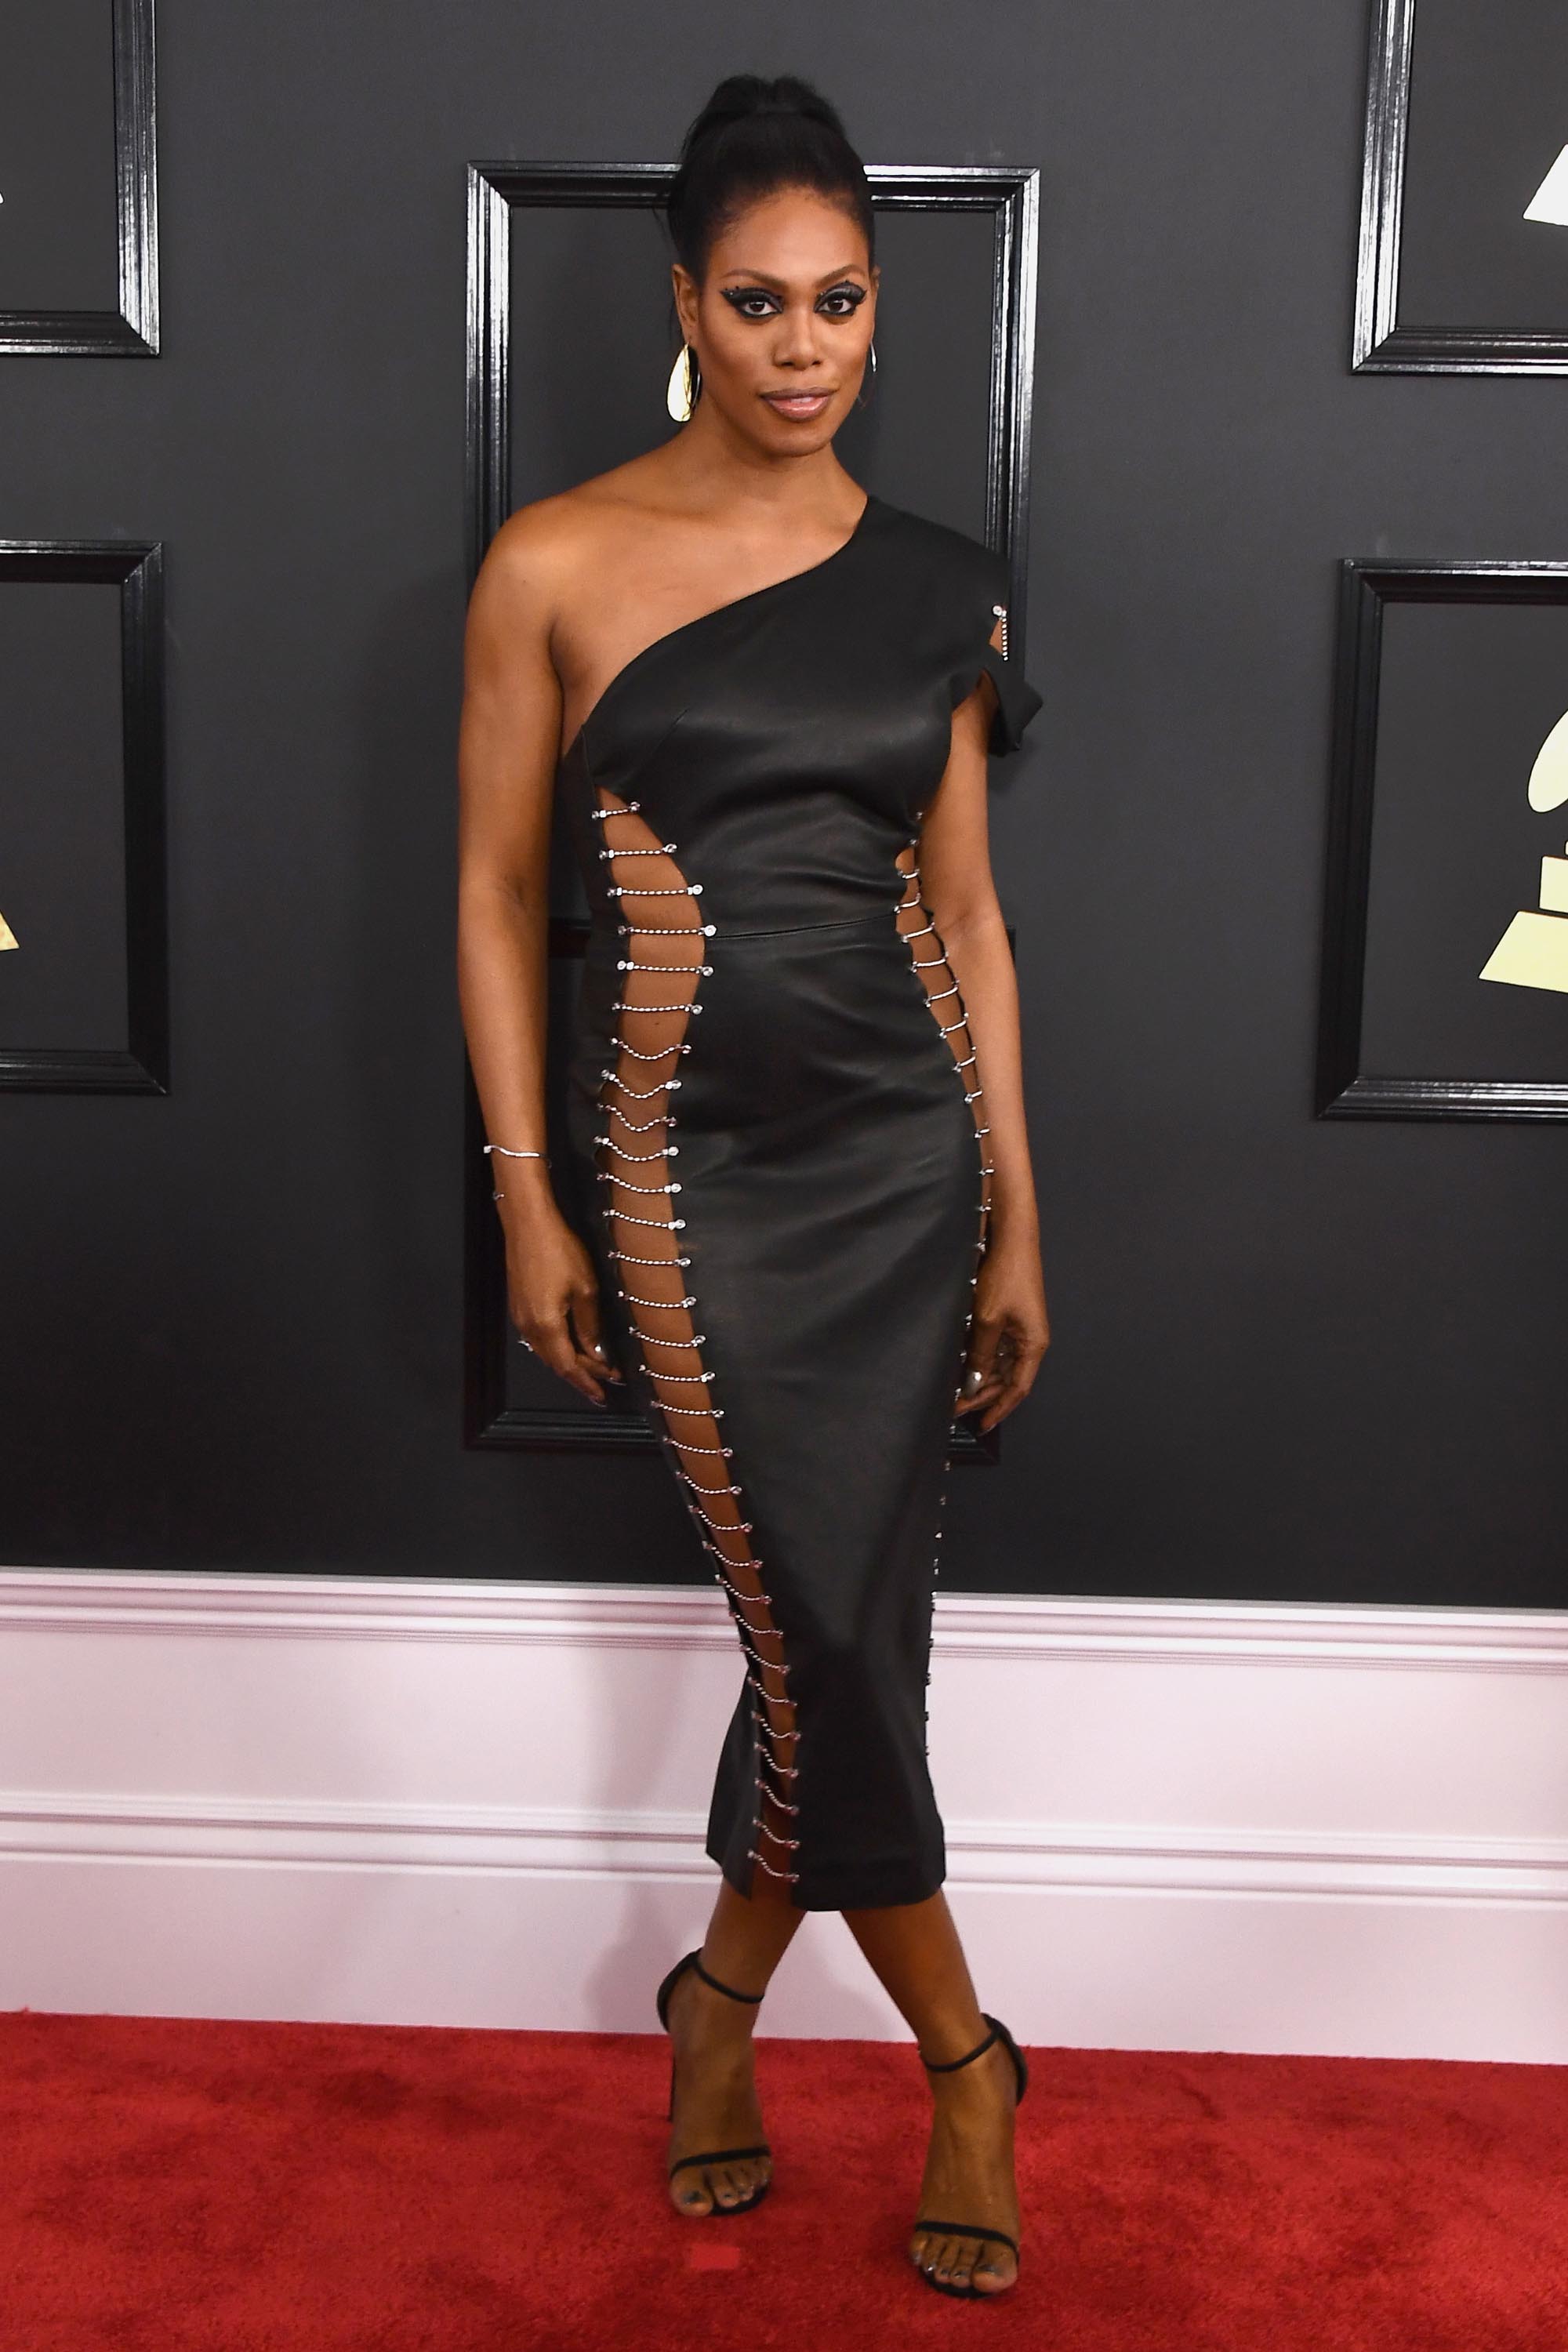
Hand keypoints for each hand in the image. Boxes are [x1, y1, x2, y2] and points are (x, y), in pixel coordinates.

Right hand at [499, 1194, 621, 1405]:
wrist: (528, 1224)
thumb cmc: (558, 1250)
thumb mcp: (585, 1289)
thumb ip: (590, 1326)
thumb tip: (597, 1353)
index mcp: (546, 1326)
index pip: (568, 1366)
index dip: (587, 1382)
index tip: (604, 1394)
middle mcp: (528, 1327)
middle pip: (556, 1362)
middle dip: (582, 1374)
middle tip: (607, 1380)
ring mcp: (520, 1316)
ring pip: (546, 1351)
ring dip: (569, 1361)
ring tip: (593, 1367)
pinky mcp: (519, 1305)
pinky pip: (538, 1337)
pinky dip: (557, 1346)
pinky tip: (571, 1344)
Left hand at [955, 1237, 1048, 1433]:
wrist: (1011, 1241)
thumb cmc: (1007, 1275)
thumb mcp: (987, 1320)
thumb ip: (980, 1355)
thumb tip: (973, 1382)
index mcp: (1033, 1345)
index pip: (1017, 1389)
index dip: (999, 1409)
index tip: (981, 1424)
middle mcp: (1029, 1341)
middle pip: (1007, 1380)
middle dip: (982, 1396)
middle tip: (955, 1409)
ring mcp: (1019, 1330)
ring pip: (999, 1366)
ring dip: (979, 1380)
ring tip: (956, 1393)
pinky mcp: (1009, 1319)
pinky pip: (995, 1349)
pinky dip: (979, 1360)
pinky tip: (962, 1368)